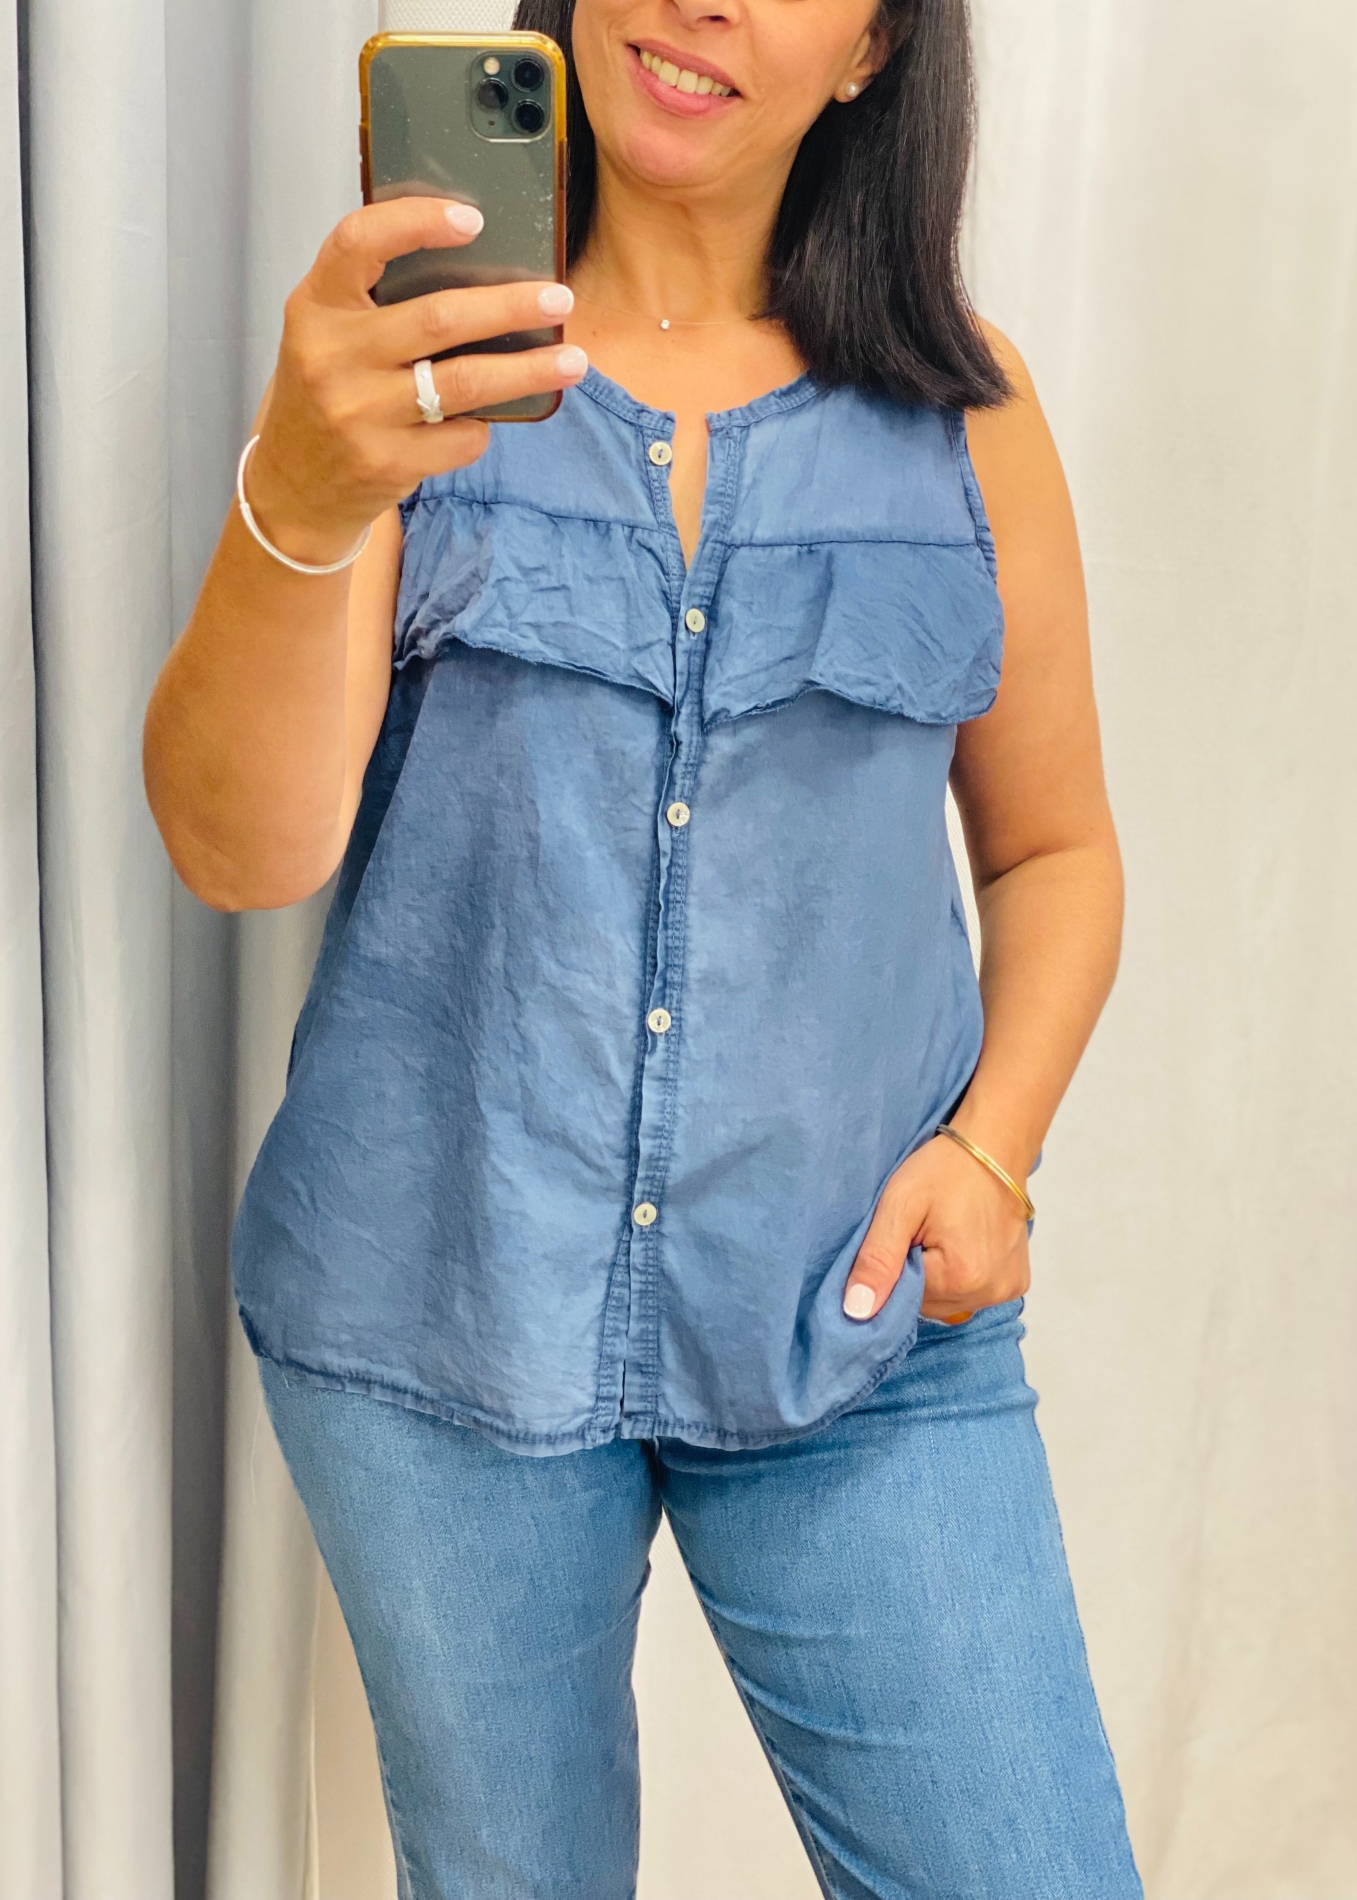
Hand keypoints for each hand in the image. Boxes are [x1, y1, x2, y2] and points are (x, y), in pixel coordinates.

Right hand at [243, 198, 586, 564]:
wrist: (294, 485)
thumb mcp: (329, 333)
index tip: (472, 219)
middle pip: (439, 318)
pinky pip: (461, 437)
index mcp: (316, 306)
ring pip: (463, 382)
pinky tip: (487, 419)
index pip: (359, 242)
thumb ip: (375, 297)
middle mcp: (332, 357)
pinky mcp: (386, 462)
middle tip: (558, 297)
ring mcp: (359, 414)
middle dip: (511, 306)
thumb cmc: (327, 392)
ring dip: (528, 370)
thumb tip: (479, 264)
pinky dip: (483, 427)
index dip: (417, 222)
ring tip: (572, 360)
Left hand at [843, 1133, 1030, 1324]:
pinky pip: (974, 1293)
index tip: (904, 1234)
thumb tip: (857, 1311)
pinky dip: (961, 1275)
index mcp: (960, 1277)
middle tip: (923, 1231)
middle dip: (917, 1272)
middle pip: (929, 1304)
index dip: (895, 1266)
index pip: (904, 1299)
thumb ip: (876, 1260)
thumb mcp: (900, 1205)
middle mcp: (990, 1292)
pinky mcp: (1017, 1282)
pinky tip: (962, 1244)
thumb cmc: (946, 1169)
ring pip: (949, 1302)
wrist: (995, 1148)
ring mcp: (1007, 1290)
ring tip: (943, 1234)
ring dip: (939, 1276)